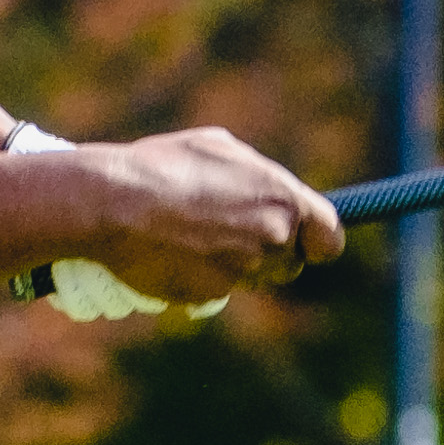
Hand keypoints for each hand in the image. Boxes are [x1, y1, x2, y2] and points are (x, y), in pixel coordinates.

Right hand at [55, 129, 342, 308]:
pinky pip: (216, 291)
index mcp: (282, 198)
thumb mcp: (219, 149)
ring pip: (252, 278)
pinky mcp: (212, 294)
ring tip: (193, 235)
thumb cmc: (164, 165)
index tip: (306, 242)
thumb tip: (270, 189)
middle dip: (267, 253)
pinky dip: (201, 278)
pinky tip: (173, 253)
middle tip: (228, 232)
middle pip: (289, 263)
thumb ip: (257, 175)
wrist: (113, 201)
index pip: (330, 237)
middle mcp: (272, 237)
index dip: (318, 241)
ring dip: (233, 265)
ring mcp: (243, 270)